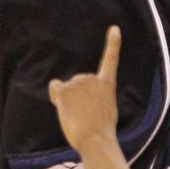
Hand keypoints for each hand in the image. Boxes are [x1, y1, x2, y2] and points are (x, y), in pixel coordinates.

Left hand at [49, 24, 120, 151]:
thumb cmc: (102, 130)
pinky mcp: (64, 90)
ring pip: (68, 89)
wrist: (95, 140)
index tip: (114, 28)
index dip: (113, 43)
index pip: (111, 59)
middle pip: (79, 84)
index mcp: (107, 83)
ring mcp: (77, 82)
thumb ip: (98, 97)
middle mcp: (92, 78)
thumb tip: (84, 98)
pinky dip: (55, 96)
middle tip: (86, 114)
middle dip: (79, 97)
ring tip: (78, 116)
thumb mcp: (107, 109)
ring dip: (69, 101)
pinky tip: (63, 106)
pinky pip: (55, 88)